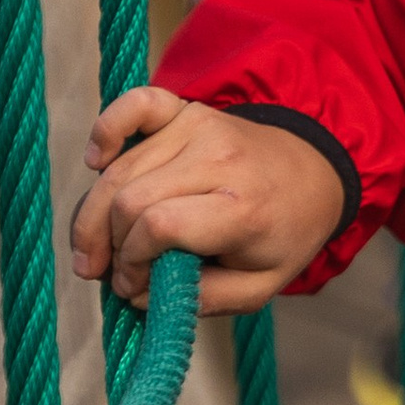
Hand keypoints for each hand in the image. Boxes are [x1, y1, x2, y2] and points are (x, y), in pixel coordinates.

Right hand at [72, 88, 344, 312]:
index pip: (160, 226)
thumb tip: (137, 293)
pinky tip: (96, 164)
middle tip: (112, 275)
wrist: (311, 175)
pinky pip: (134, 105)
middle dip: (110, 247)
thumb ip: (201, 299)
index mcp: (243, 207)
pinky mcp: (185, 109)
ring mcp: (199, 126)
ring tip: (96, 250)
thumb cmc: (282, 234)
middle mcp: (218, 158)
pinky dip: (106, 131)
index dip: (132, 262)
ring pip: (118, 171)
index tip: (131, 286)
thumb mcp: (259, 286)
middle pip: (129, 201)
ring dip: (93, 214)